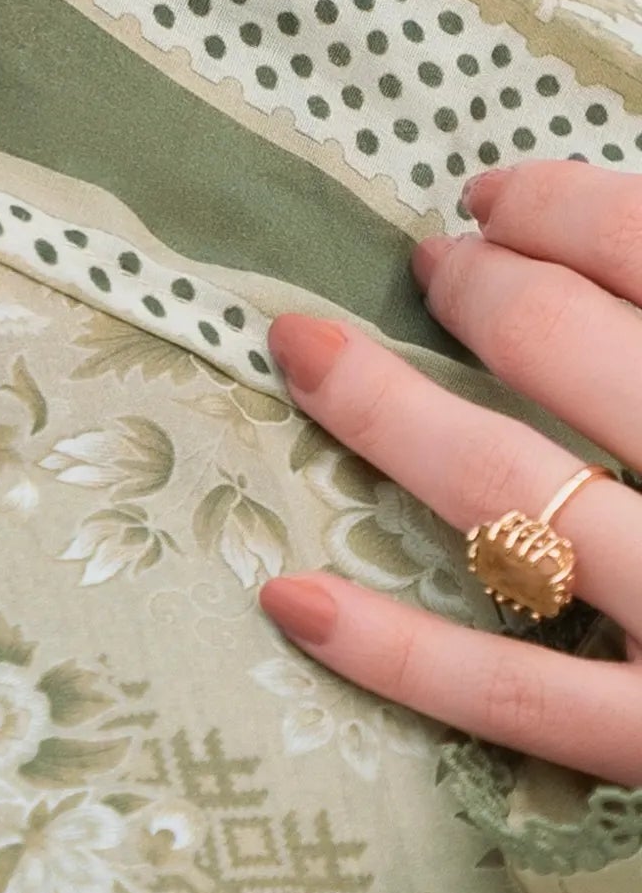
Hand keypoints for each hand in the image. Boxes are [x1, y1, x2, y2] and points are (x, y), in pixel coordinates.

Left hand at [257, 163, 641, 783]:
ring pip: (510, 499)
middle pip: (574, 352)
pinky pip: (505, 695)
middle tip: (429, 264)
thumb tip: (602, 246)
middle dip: (480, 290)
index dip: (560, 209)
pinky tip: (290, 597)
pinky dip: (389, 650)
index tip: (495, 197)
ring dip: (389, 416)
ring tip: (311, 358)